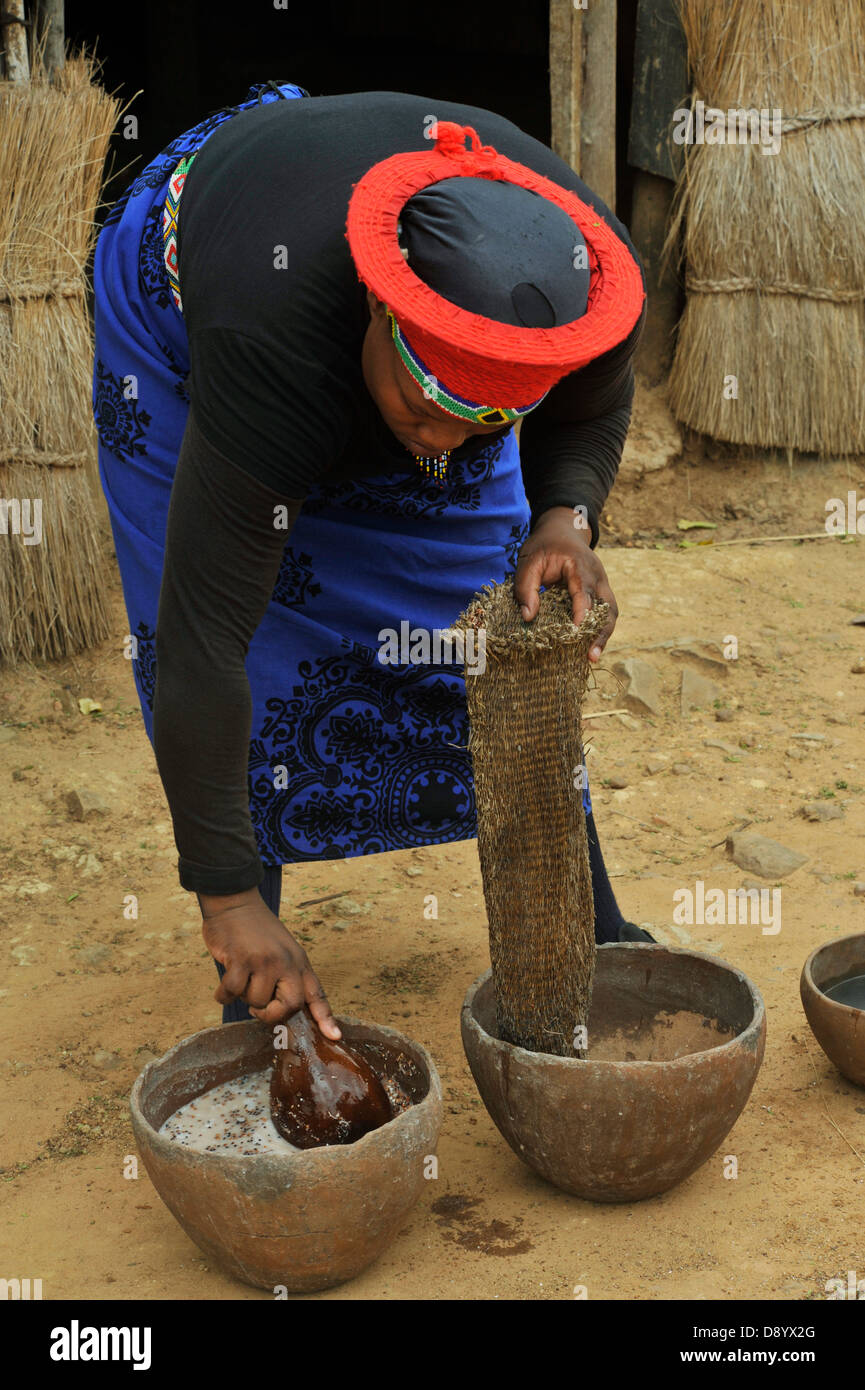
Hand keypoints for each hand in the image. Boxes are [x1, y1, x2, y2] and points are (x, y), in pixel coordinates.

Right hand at [199, 888, 341, 1037]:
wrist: (235, 903)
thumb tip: (283, 1007)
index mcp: (299, 961)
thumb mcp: (282, 949)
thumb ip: (286, 974)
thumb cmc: (256, 930)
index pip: (316, 994)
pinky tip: (224, 986)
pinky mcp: (241, 960)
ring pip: (257, 1002)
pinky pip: (233, 993)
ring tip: (241, 978)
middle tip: (258, 1008)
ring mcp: (265, 961)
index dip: (326, 1017)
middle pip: (290, 1006)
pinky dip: (224, 995)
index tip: (335, 1037)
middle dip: (271, 1015)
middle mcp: (286, 962)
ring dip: (244, 998)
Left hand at [514, 505, 617, 661]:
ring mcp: (602, 584)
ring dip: (603, 635)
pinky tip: (590, 646)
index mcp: (579, 566)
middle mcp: (597, 576)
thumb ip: (525, 588)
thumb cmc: (544, 545)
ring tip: (592, 657)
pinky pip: (605, 613)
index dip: (582, 614)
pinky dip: (599, 629)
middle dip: (600, 633)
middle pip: (607, 607)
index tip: (576, 634)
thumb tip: (528, 617)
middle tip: (590, 656)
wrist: (564, 530)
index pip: (584, 593)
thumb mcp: (528, 561)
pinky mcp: (601, 591)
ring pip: (610, 612)